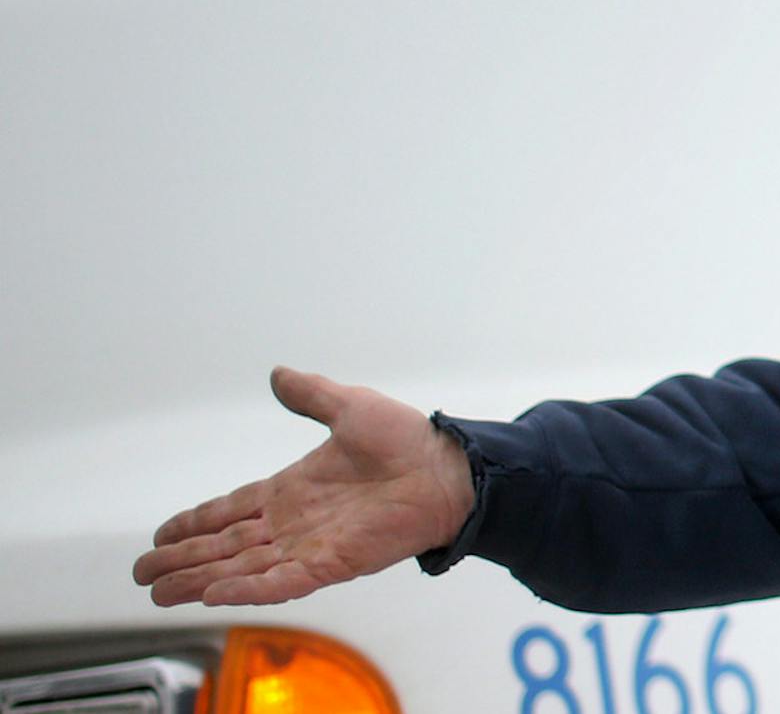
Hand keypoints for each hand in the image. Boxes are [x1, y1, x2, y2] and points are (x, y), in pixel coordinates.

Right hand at [132, 366, 475, 605]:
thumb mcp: (350, 408)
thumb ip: (311, 395)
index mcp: (294, 489)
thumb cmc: (407, 440)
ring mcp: (311, 545)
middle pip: (225, 545)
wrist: (448, 468)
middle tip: (142, 572)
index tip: (161, 534)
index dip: (195, 522)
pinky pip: (281, 581)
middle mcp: (295, 522)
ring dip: (201, 580)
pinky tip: (214, 595)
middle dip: (183, 560)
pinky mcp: (333, 563)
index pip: (231, 510)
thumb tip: (278, 374)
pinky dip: (248, 588)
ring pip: (242, 567)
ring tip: (161, 592)